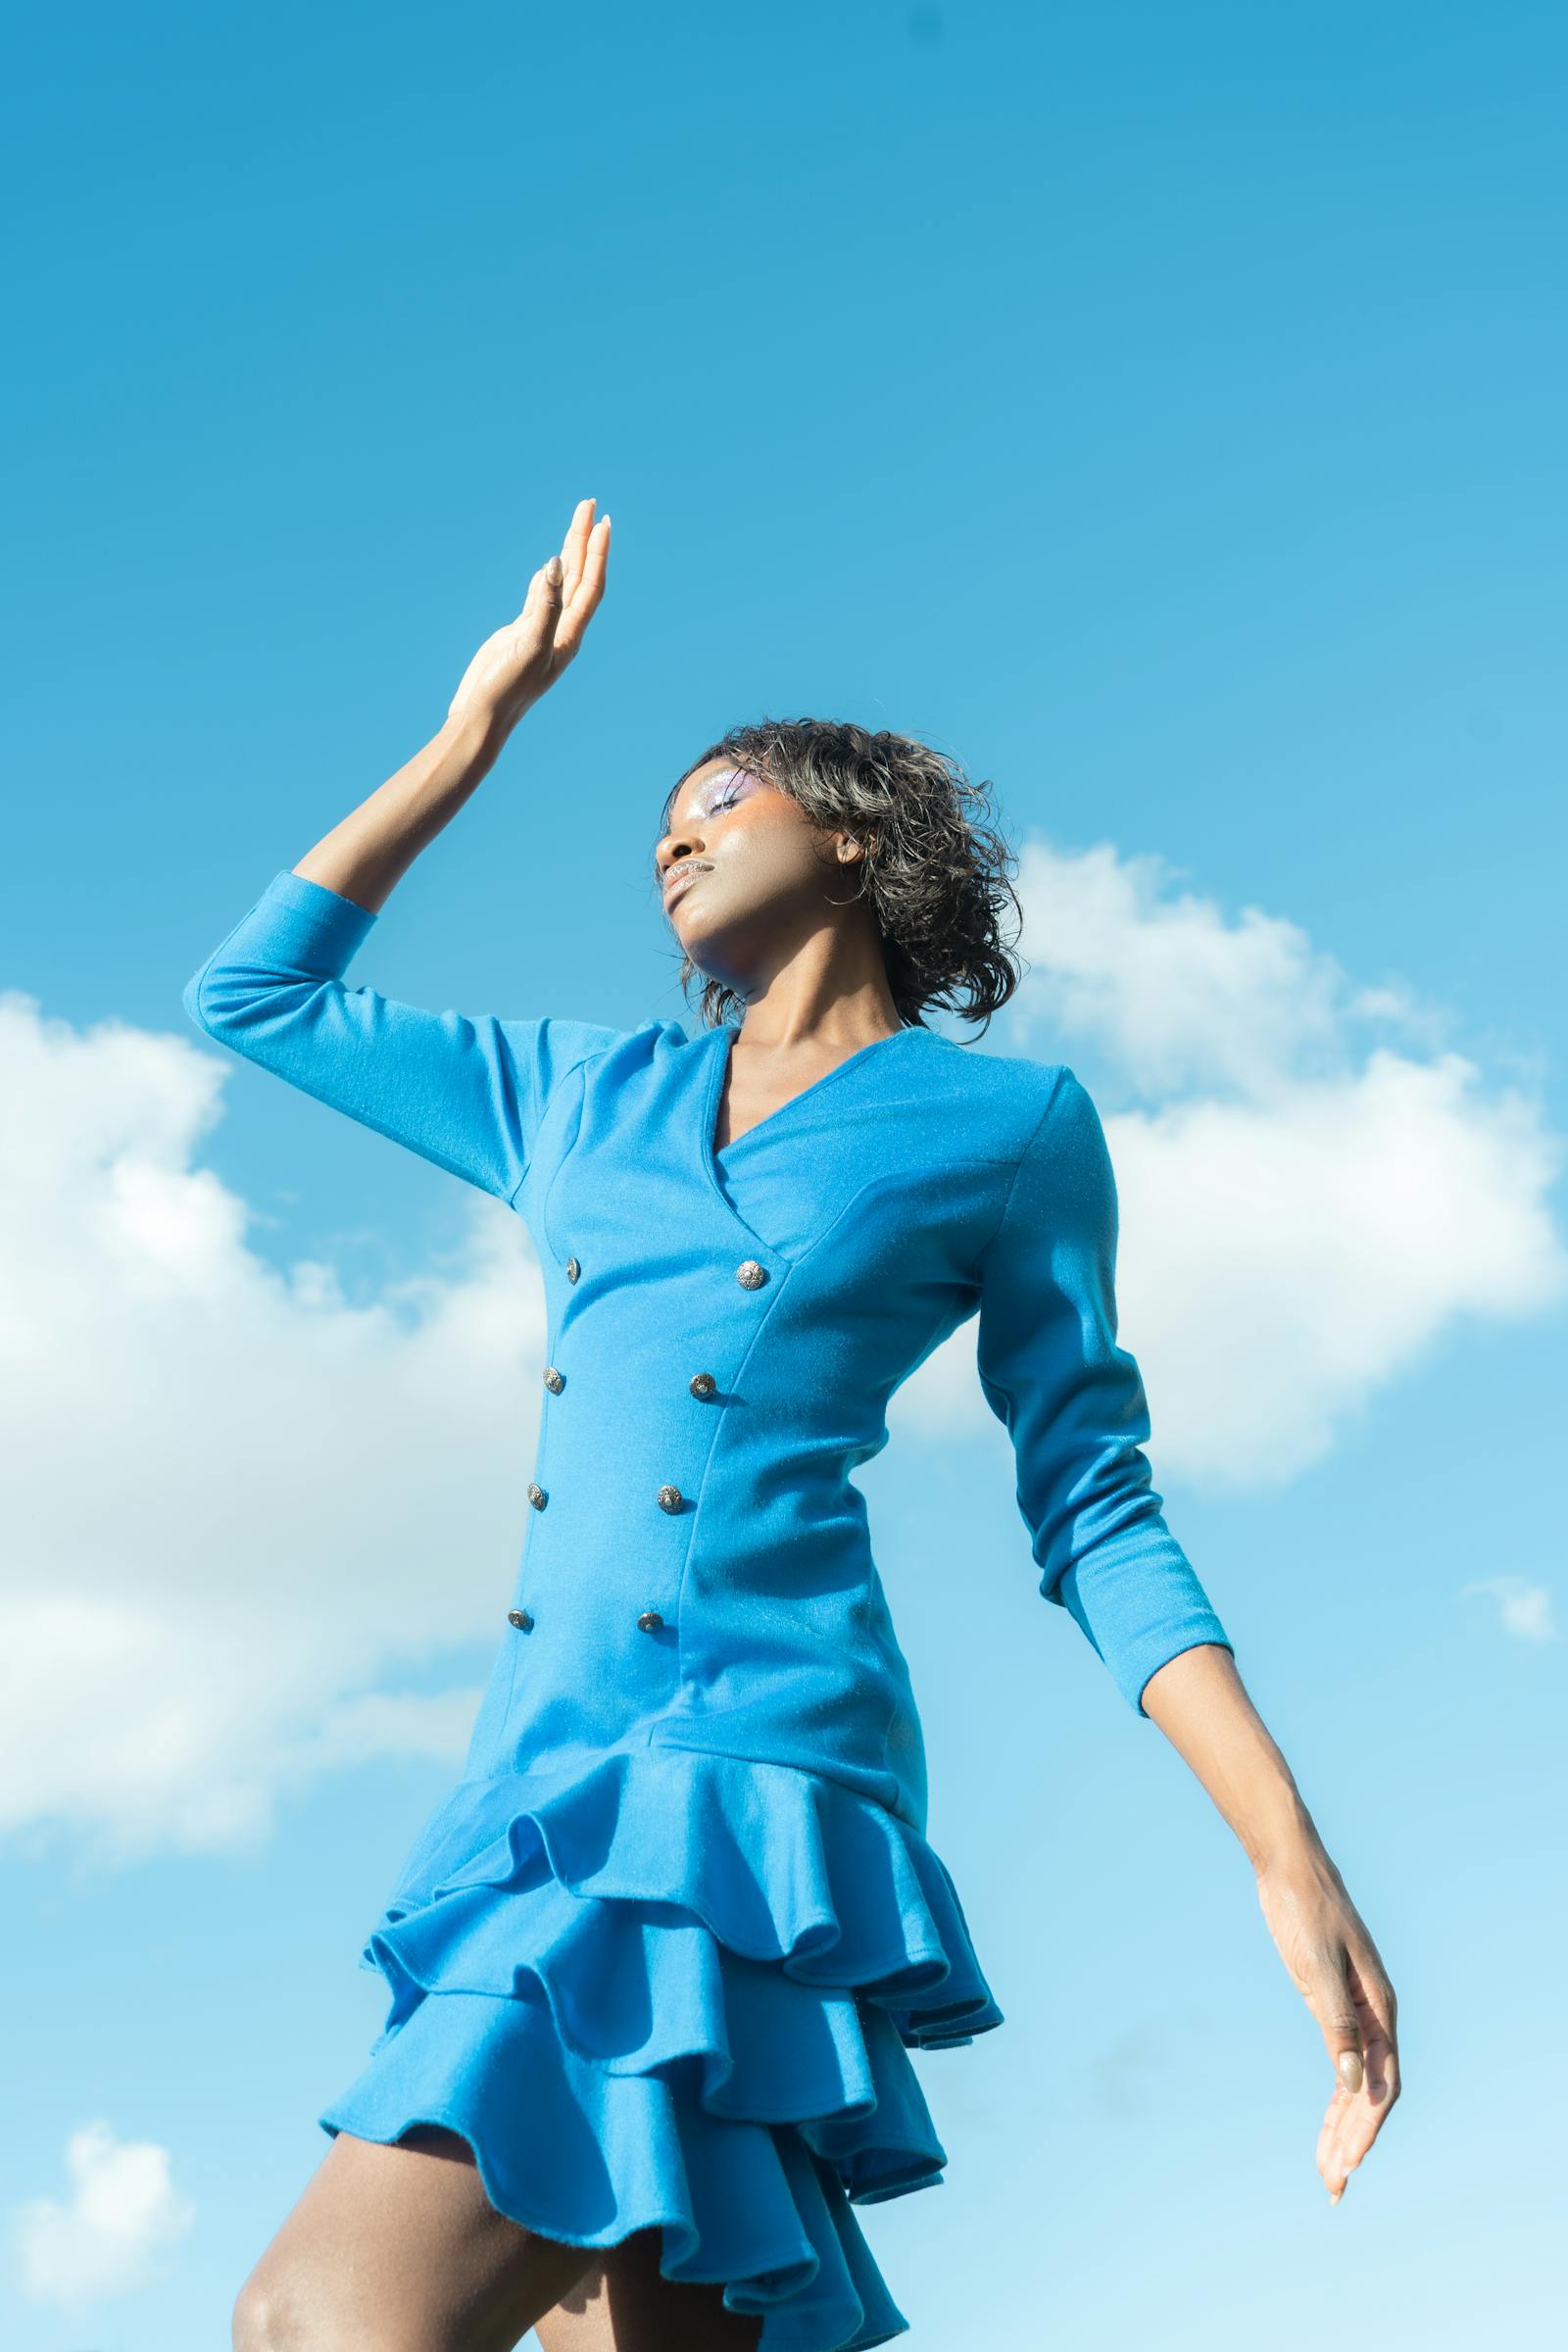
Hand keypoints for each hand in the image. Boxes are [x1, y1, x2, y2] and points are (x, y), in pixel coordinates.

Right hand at [448, 496, 610, 740]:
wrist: (482, 717)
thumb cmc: (507, 688)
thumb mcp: (528, 643)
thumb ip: (545, 604)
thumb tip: (555, 564)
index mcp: (569, 635)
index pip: (590, 585)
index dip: (597, 553)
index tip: (602, 520)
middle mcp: (561, 631)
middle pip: (579, 577)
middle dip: (584, 540)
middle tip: (590, 505)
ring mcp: (541, 632)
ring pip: (561, 585)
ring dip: (569, 554)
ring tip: (578, 525)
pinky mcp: (521, 634)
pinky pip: (541, 598)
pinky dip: (547, 578)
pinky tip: (549, 566)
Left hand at [1254, 1840, 1399, 2203]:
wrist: (1290, 1869)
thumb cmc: (1306, 1910)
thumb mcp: (1318, 1966)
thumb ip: (1335, 2024)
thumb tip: (1351, 2081)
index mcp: (1379, 2009)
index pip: (1382, 2084)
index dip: (1366, 2128)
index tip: (1348, 2164)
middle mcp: (1373, 2017)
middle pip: (1371, 2094)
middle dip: (1354, 2141)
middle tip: (1333, 2185)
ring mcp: (1352, 2014)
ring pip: (1355, 2085)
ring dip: (1343, 2128)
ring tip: (1327, 2171)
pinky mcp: (1330, 2007)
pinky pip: (1339, 2064)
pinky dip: (1334, 2099)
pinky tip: (1326, 2127)